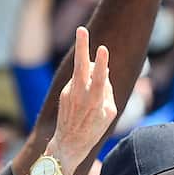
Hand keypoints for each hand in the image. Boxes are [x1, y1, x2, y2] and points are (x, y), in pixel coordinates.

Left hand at [45, 26, 117, 174]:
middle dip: (82, 46)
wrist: (68, 144)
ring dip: (91, 69)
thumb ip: (107, 91)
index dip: (102, 63)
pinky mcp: (65, 93)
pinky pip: (79, 81)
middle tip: (81, 29)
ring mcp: (71, 92)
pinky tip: (85, 101)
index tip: (103, 49)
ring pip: (83, 71)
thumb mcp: (109, 114)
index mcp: (95, 101)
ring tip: (93, 92)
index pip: (100, 77)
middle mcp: (81, 94)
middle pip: (81, 66)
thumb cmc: (94, 129)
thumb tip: (101, 72)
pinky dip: (86, 84)